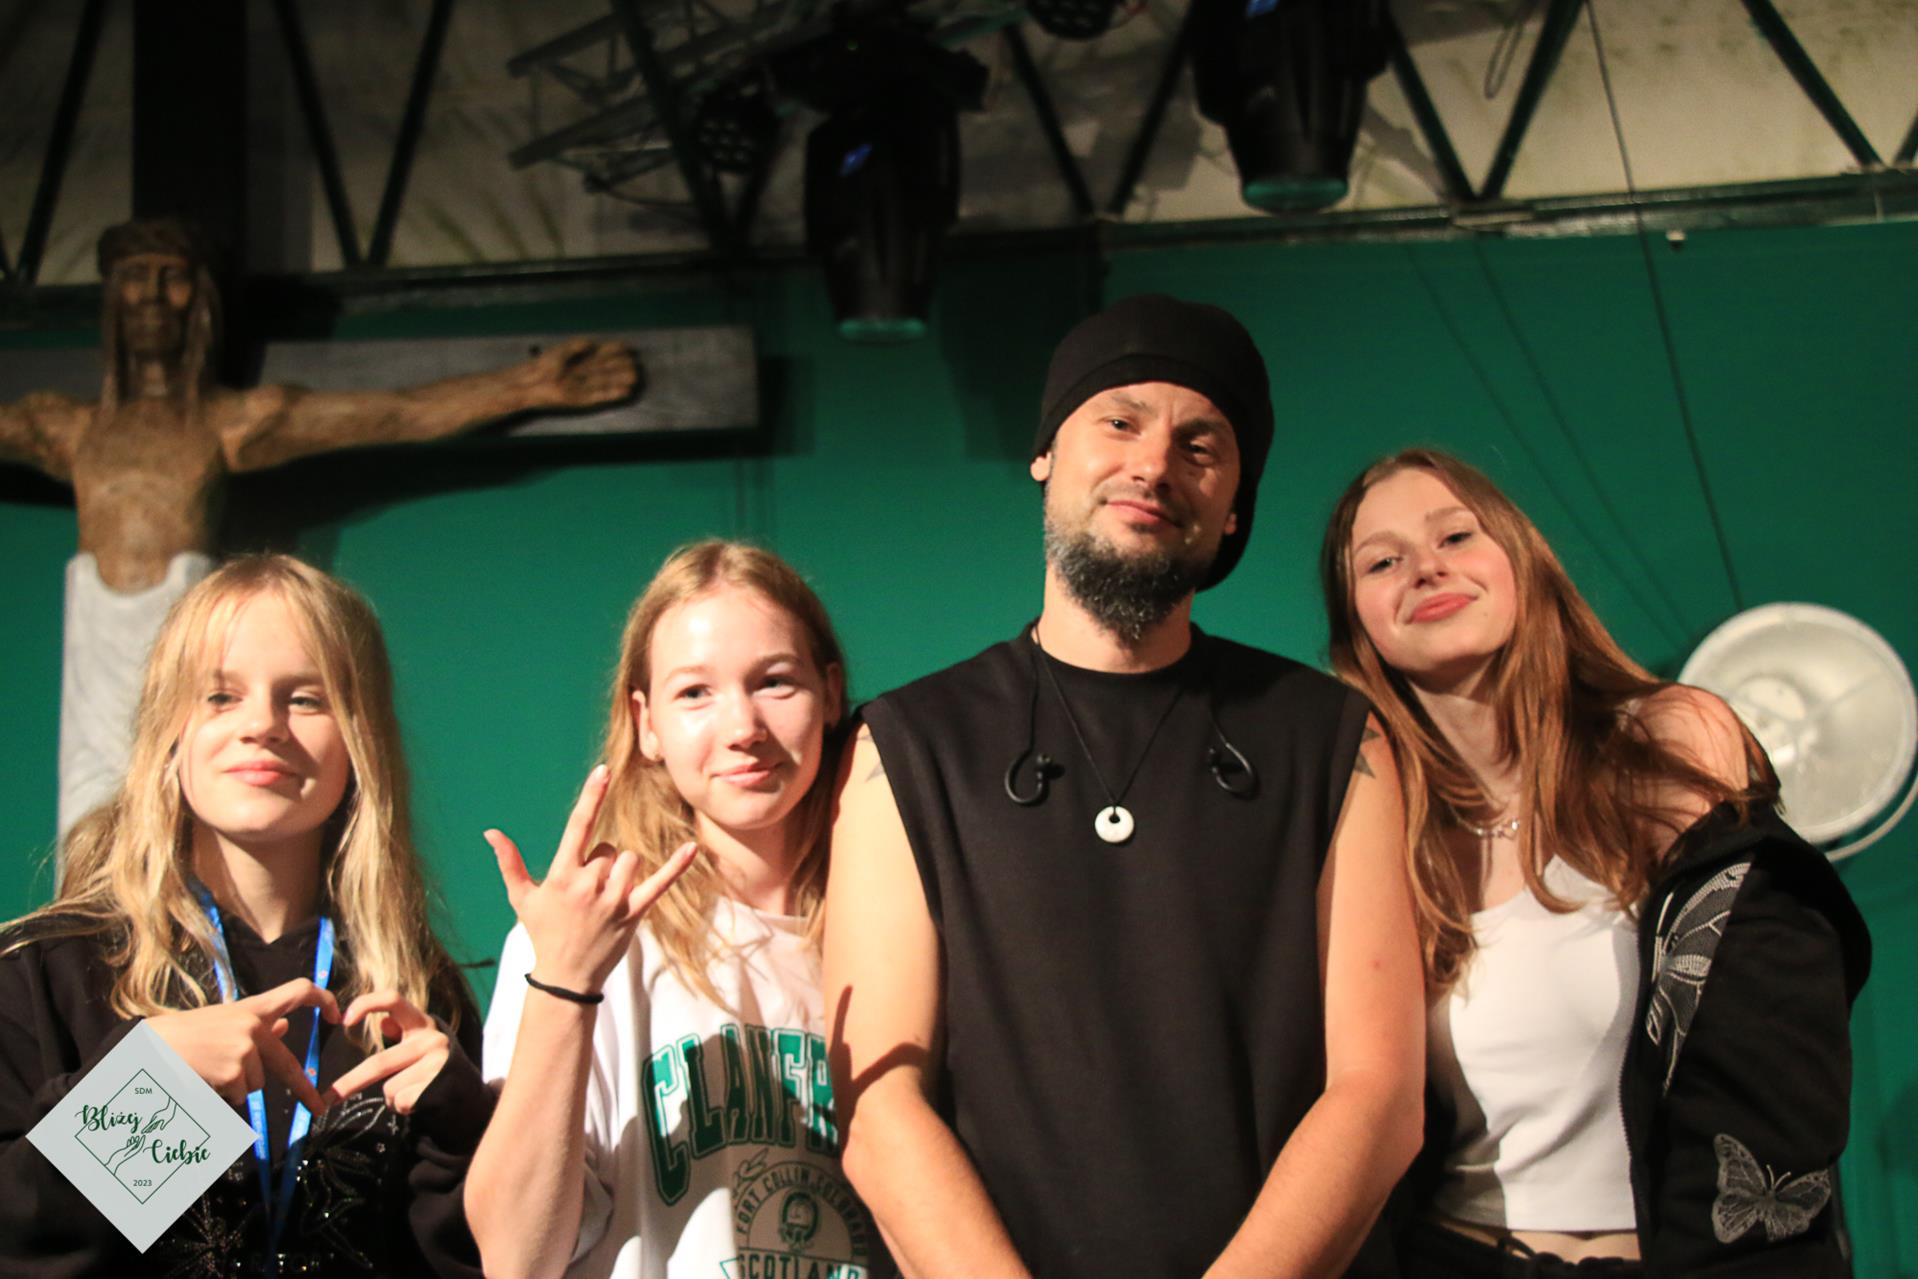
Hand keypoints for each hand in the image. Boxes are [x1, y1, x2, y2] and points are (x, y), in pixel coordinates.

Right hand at [147, 977, 340, 1112]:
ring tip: (209, 1071)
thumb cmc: (181, 1035)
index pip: (298, 991)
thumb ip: (255, 1025)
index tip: (337, 1015)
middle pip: (287, 1062)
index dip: (323, 999)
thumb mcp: (222, 1023)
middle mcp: (254, 1025)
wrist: (146, 1048)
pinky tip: (205, 1081)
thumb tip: (286, 1026)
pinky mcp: (235, 1071)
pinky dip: (224, 1095)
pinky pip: (240, 1095)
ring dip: (238, 1085)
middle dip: (303, 1088)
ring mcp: (246, 1049)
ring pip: (256, 1083)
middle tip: (318, 1107)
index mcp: (252, 1008)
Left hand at [320, 993, 452, 1112]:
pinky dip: (403, 1108)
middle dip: (349, 1083)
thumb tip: (383, 1022)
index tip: (344, 1020)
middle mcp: (432, 1039)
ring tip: (414, 1092)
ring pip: (389, 1088)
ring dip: (393, 1097)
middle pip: (379, 1063)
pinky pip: (401, 1102)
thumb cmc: (438, 1069)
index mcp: (423, 1024)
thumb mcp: (423, 1046)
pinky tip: (420, 1102)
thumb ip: (403, 1033)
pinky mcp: (439, 1086)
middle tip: (327, 1099)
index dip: (366, 1004)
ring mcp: (437, 1062)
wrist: (471, 1097)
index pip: (393, 999)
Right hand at [486, 765, 698, 995]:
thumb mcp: (521, 898)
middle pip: (607, 848)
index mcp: (562, 875)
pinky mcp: (634, 913)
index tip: (604, 771)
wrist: (565, 977)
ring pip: (629, 860)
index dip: (592, 796)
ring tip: (605, 896)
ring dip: (621, 871)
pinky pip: (660, 884)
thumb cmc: (543, 933)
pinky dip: (676, 866)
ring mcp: (613, 899)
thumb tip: (491, 831)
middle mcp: (588, 884)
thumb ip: (509, 863)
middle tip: (586, 892)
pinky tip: (693, 847)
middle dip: (600, 863)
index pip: (578, 825)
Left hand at [528, 337, 638, 408]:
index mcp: (579, 359)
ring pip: (606, 383)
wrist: (530, 384)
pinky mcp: (581, 400)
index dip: (615, 350)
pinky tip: (624, 392)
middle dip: (621, 367)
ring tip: (635, 379)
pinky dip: (612, 395)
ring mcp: (584, 387)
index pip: (601, 353)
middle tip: (636, 365)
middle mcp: (584, 373)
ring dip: (620, 381)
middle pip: (607, 369)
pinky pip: (600, 397)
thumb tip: (593, 343)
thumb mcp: (559, 351)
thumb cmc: (542, 366)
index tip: (628, 348)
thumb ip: (576, 346)